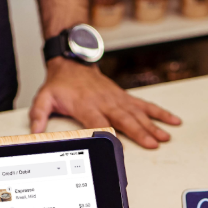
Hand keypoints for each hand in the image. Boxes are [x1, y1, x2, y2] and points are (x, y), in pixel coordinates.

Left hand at [29, 58, 180, 148]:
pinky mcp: (125, 97)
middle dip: (140, 131)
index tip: (120, 144)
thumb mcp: (44, 98)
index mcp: (86, 105)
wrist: (73, 64)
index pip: (99, 121)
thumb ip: (39, 115)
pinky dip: (160, 113)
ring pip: (138, 113)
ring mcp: (118, 99)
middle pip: (125, 119)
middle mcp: (105, 102)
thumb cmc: (61, 84)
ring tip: (165, 137)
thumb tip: (35, 131)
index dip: (110, 132)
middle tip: (153, 143)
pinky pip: (145, 105)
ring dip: (153, 125)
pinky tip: (172, 121)